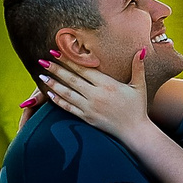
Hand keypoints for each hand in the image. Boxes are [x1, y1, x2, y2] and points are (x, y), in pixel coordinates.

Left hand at [36, 48, 152, 137]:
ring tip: (42, 75)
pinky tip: (50, 94)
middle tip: (43, 60)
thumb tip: (141, 50)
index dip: (70, 60)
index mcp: (108, 84)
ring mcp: (90, 107)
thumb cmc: (137, 108)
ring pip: (67, 93)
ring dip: (53, 83)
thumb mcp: (139, 86)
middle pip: (72, 79)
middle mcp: (96, 95)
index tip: (58, 52)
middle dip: (56, 69)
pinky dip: (58, 100)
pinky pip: (69, 108)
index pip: (84, 69)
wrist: (134, 132)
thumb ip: (137, 67)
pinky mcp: (87, 118)